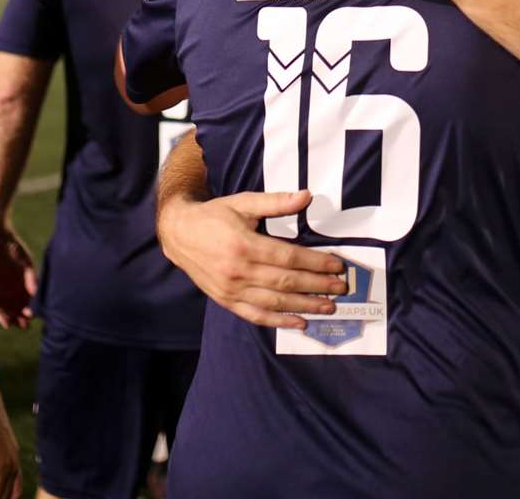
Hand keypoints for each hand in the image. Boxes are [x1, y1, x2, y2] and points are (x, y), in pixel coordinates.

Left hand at [0, 227, 36, 329]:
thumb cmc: (13, 246)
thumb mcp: (26, 263)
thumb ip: (31, 278)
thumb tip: (35, 294)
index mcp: (17, 284)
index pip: (22, 302)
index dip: (27, 310)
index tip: (32, 316)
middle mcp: (6, 289)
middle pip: (12, 308)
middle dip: (18, 318)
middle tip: (25, 325)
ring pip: (1, 308)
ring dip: (7, 318)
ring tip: (14, 325)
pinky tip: (2, 318)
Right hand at [157, 189, 348, 328]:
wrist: (179, 234)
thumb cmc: (214, 215)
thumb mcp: (243, 202)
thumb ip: (275, 202)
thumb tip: (307, 196)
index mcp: (244, 245)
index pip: (289, 258)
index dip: (315, 263)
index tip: (337, 265)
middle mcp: (238, 271)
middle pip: (285, 282)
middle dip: (317, 286)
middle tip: (341, 287)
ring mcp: (231, 290)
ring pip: (274, 302)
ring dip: (304, 306)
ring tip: (328, 307)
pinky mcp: (226, 301)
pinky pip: (255, 315)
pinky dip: (278, 321)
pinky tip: (299, 322)